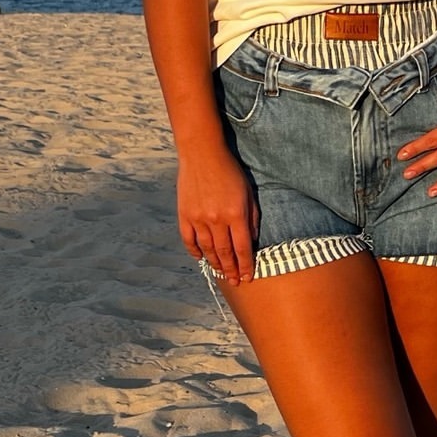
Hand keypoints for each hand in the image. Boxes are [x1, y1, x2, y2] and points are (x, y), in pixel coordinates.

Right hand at [176, 143, 259, 284]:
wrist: (202, 154)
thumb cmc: (230, 171)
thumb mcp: (248, 192)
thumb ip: (251, 217)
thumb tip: (252, 240)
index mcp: (235, 214)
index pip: (242, 248)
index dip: (246, 265)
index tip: (248, 277)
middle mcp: (216, 219)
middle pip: (225, 253)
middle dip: (231, 270)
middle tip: (235, 282)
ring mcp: (198, 218)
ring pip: (207, 250)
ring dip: (215, 264)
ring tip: (221, 273)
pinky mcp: (184, 215)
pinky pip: (189, 240)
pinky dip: (195, 252)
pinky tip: (201, 258)